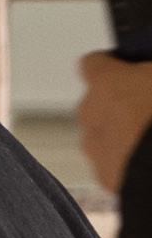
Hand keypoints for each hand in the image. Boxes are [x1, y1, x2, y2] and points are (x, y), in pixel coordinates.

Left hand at [83, 53, 151, 201]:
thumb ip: (150, 70)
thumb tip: (150, 72)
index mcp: (106, 81)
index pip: (93, 63)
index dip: (111, 65)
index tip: (126, 68)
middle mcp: (90, 111)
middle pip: (98, 101)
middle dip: (119, 103)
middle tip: (148, 107)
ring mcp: (93, 145)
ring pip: (102, 133)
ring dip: (121, 132)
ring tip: (151, 137)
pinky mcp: (103, 174)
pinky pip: (112, 161)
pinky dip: (126, 159)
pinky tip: (149, 158)